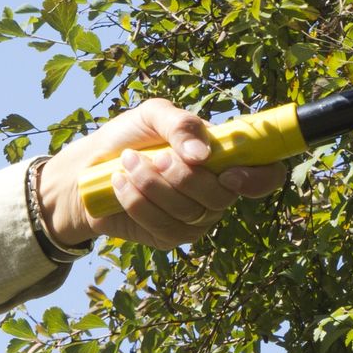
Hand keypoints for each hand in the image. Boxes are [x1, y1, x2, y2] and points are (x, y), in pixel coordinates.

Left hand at [38, 97, 287, 249]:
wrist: (86, 168)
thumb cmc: (127, 138)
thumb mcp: (152, 115)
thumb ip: (181, 124)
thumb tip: (203, 153)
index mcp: (223, 159)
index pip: (266, 175)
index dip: (260, 178)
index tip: (231, 173)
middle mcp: (216, 192)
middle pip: (221, 198)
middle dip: (183, 177)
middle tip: (155, 157)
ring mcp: (194, 219)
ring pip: (189, 213)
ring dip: (153, 185)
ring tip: (127, 162)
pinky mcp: (168, 237)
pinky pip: (162, 226)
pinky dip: (137, 201)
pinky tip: (120, 182)